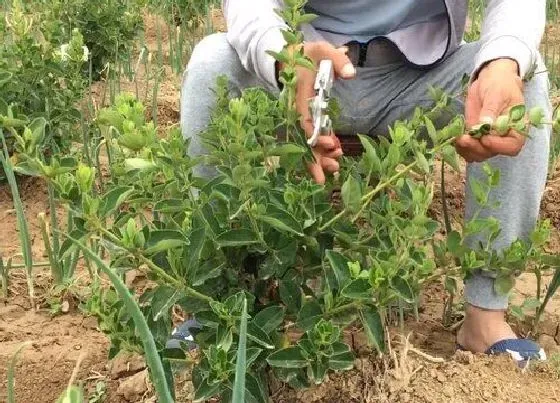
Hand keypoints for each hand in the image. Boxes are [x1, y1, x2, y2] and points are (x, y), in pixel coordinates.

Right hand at [278, 42, 355, 183]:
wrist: (286, 58)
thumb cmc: (304, 54)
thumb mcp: (320, 49)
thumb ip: (336, 59)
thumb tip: (350, 73)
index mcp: (299, 97)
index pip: (305, 121)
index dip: (315, 135)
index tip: (330, 145)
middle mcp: (297, 112)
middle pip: (303, 140)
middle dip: (313, 159)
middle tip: (326, 177)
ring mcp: (301, 117)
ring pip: (307, 142)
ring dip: (319, 158)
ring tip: (335, 170)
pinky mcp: (306, 118)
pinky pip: (312, 137)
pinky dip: (322, 147)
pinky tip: (335, 156)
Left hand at [456, 59, 524, 161]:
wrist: (490, 82)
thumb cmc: (500, 85)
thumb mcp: (497, 93)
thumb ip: (491, 109)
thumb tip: (485, 124)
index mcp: (516, 128)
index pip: (512, 146)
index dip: (499, 146)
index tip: (485, 138)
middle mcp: (503, 138)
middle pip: (491, 152)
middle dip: (476, 148)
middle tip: (464, 139)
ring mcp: (488, 139)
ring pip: (478, 154)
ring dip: (466, 150)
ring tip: (458, 138)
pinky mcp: (475, 137)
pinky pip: (468, 150)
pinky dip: (461, 148)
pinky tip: (455, 139)